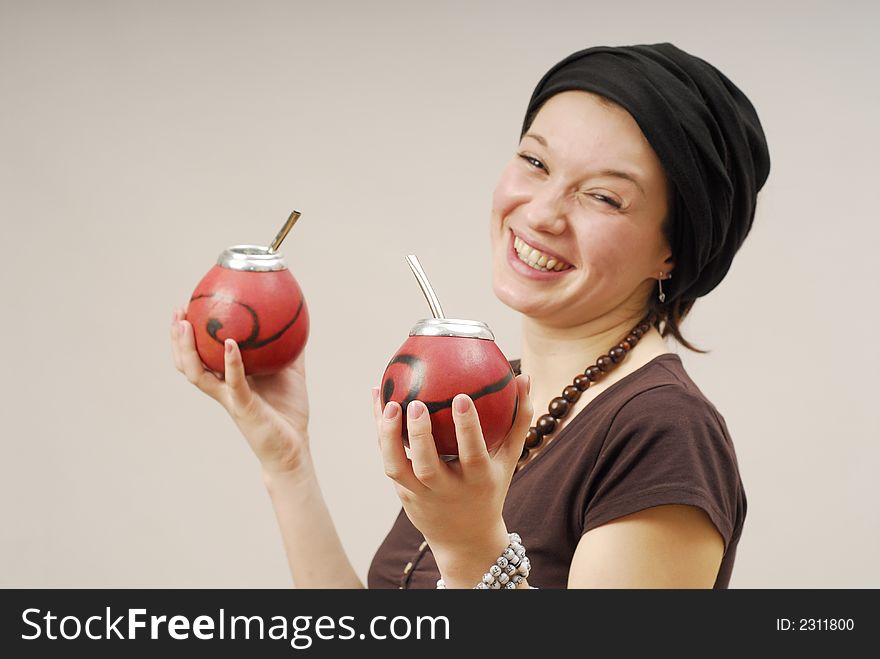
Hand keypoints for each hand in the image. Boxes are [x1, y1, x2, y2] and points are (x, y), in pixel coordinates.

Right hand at [170, 307, 309, 473]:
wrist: (293, 447)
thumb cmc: (289, 411)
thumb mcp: (292, 372)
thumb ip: (291, 349)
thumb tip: (298, 319)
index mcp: (228, 380)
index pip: (200, 355)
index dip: (188, 335)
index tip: (187, 307)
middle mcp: (222, 389)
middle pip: (187, 363)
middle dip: (177, 338)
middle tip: (177, 312)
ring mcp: (229, 399)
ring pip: (198, 374)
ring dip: (188, 349)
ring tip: (186, 324)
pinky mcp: (243, 408)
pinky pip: (234, 383)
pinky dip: (231, 363)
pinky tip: (231, 344)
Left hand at [372, 375, 532, 584]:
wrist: (464, 539)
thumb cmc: (490, 487)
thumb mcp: (508, 459)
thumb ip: (519, 420)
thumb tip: (523, 377)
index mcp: (477, 481)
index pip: (472, 454)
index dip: (467, 428)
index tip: (462, 397)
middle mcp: (447, 490)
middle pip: (428, 466)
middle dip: (420, 435)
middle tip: (416, 403)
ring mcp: (421, 494)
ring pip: (398, 467)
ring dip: (389, 436)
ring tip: (388, 403)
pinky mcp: (403, 492)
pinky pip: (389, 459)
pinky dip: (381, 431)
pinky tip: (378, 397)